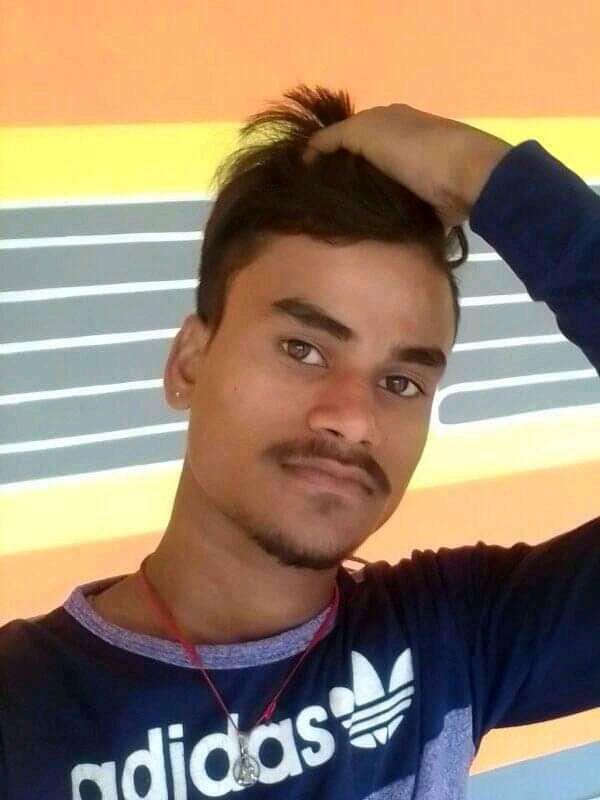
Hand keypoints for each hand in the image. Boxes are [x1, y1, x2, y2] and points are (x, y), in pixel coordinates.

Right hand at [302, 103, 511, 230]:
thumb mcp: (366, 132)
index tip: (305, 178)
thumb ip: (335, 137)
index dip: (325, 151)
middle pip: (363, 161)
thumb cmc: (416, 151)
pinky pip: (396, 208)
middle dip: (344, 178)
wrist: (468, 179)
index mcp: (389, 119)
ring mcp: (417, 172)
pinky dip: (383, 216)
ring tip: (338, 219)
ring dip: (363, 200)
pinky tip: (366, 229)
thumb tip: (308, 151)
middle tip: (319, 203)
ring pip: (379, 186)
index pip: (347, 132)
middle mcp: (403, 142)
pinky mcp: (428, 200)